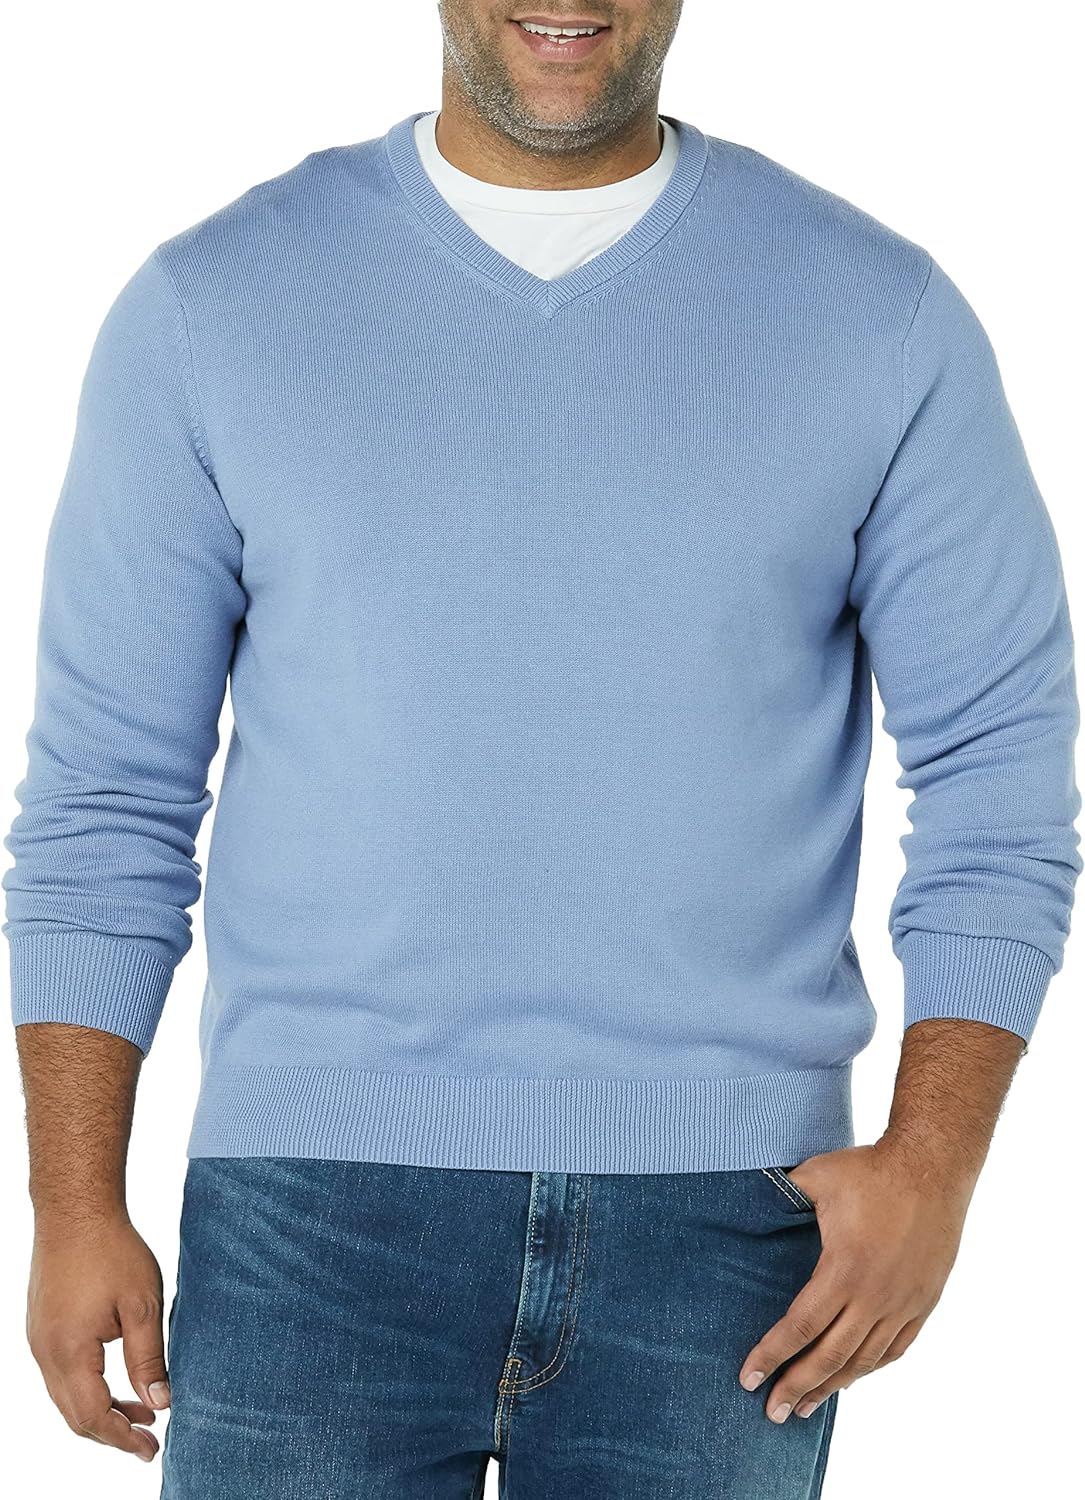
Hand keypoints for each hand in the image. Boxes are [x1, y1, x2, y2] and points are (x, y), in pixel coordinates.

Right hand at [26, 1213, 171, 1462]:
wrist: (75, 1209)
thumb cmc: (111, 1249)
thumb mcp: (141, 1304)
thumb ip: (148, 1357)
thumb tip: (160, 1402)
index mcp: (69, 1352)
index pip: (93, 1417)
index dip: (123, 1438)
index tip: (151, 1449)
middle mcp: (45, 1353)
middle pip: (75, 1415)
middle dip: (112, 1432)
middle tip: (149, 1438)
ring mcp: (38, 1340)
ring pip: (66, 1396)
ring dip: (102, 1409)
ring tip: (143, 1409)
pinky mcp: (41, 1325)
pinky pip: (61, 1374)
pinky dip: (88, 1387)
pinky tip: (116, 1379)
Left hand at [738, 1139, 973, 1421]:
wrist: (933, 1167)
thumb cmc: (870, 1170)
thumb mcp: (817, 1177)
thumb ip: (782, 1196)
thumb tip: (744, 1201)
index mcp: (843, 1269)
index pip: (800, 1326)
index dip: (772, 1355)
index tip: (748, 1378)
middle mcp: (874, 1296)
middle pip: (829, 1356)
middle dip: (797, 1387)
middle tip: (772, 1414)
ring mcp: (902, 1303)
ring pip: (863, 1360)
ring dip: (832, 1386)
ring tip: (806, 1407)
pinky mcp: (923, 1302)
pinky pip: (895, 1349)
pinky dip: (869, 1368)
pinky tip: (852, 1377)